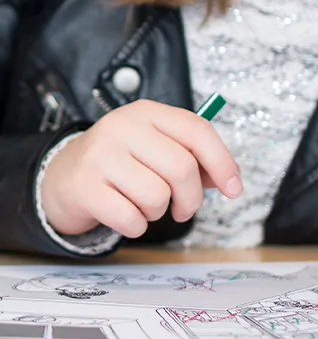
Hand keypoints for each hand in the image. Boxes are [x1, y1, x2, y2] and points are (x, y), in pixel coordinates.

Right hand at [40, 100, 241, 237]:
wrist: (62, 176)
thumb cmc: (121, 162)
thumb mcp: (157, 149)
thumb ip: (193, 159)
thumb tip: (229, 179)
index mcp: (148, 112)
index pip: (197, 131)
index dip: (222, 162)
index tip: (234, 188)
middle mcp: (123, 126)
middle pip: (182, 168)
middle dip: (191, 198)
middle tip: (183, 208)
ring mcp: (101, 155)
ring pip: (158, 196)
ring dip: (159, 212)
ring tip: (145, 205)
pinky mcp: (84, 186)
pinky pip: (131, 218)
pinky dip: (136, 226)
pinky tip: (126, 215)